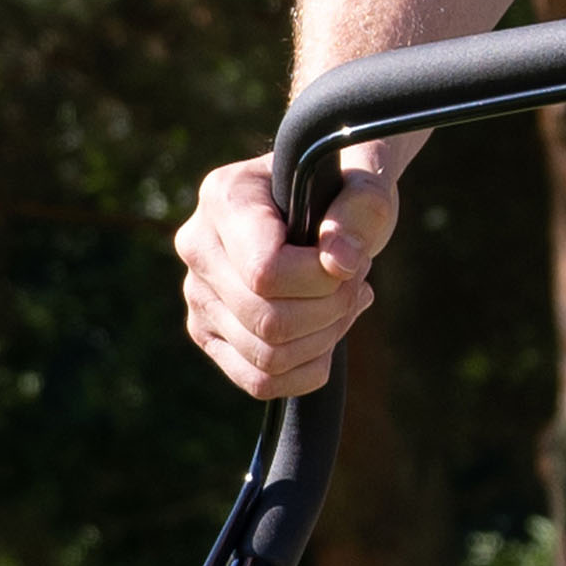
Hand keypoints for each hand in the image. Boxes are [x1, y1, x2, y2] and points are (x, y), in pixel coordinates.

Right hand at [174, 142, 401, 397]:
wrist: (326, 207)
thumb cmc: (344, 189)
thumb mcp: (368, 182)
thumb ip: (362, 209)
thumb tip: (339, 264)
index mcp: (225, 198)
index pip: (265, 272)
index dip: (322, 281)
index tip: (352, 261)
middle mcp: (198, 247)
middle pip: (269, 320)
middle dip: (332, 310)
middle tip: (356, 282)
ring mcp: (198, 296)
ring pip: (267, 356)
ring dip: (325, 338)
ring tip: (345, 301)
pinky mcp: (210, 335)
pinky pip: (259, 382)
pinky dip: (308, 370)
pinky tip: (328, 332)